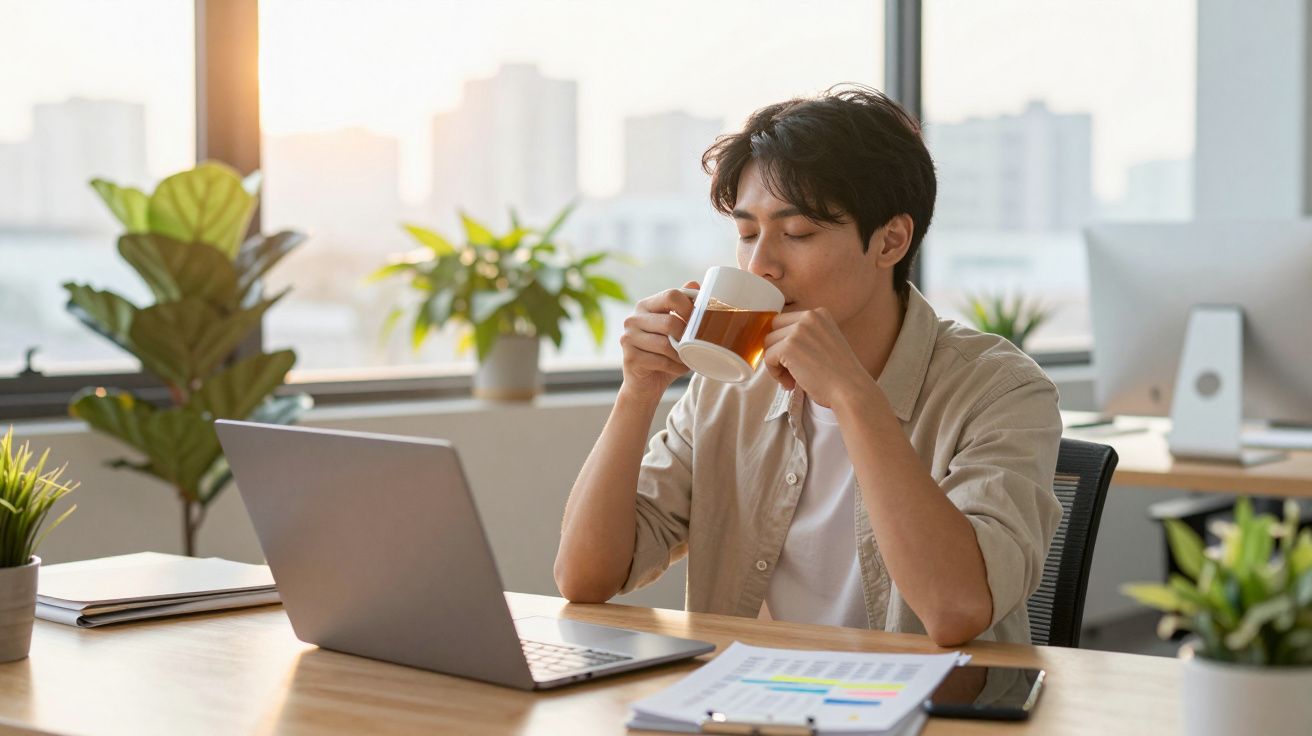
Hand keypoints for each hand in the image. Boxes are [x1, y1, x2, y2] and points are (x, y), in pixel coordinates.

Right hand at [617, 281, 699, 399]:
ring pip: (665, 344)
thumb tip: (695, 283)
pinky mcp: (629, 357)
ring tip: (689, 359)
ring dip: (683, 355)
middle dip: (687, 336)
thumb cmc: (664, 354)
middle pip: (670, 321)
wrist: (646, 384)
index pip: (671, 295)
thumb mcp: (676, 329)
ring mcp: (628, 338)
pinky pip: (660, 360)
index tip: (701, 321)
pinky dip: (676, 367)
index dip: (690, 308)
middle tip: (696, 345)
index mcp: (645, 306)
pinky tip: (679, 368)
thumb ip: (682, 307)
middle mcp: (633, 318)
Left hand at [761, 308, 877, 408]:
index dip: (786, 342)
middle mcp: (808, 316)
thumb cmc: (840, 375)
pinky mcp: (788, 347)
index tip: (797, 360)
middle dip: (779, 351)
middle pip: (774, 329)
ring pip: (768, 343)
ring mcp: (797, 330)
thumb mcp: (826, 342)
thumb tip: (777, 342)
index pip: (786, 321)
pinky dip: (775, 373)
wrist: (850, 390)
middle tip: (792, 371)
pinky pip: (767, 357)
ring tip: (793, 379)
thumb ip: (806, 336)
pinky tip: (791, 383)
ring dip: (777, 363)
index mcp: (819, 314)